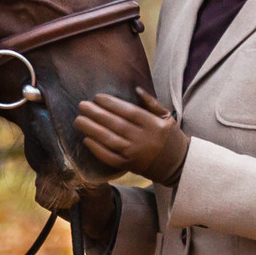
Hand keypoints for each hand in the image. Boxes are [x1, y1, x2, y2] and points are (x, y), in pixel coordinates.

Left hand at [75, 89, 190, 184]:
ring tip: (78, 120)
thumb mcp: (167, 117)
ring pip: (109, 140)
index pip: (128, 111)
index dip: (111, 104)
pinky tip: (86, 139)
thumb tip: (136, 89)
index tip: (97, 97)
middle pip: (115, 124)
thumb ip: (151, 103)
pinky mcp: (129, 165)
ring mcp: (134, 154)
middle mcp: (142, 139)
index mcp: (152, 124)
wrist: (177, 165)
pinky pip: (109, 157)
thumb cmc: (170, 137)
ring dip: (92, 130)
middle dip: (96, 114)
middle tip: (81, 105)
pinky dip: (97, 149)